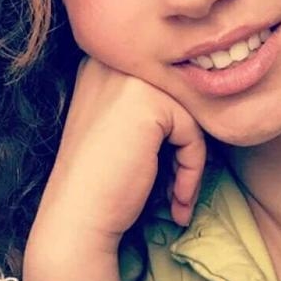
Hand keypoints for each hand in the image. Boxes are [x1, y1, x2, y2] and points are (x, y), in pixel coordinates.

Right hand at [29, 57, 206, 253]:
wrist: (76, 218)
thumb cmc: (100, 183)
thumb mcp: (121, 128)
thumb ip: (150, 105)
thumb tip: (205, 103)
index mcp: (102, 63)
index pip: (163, 88)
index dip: (171, 133)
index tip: (165, 172)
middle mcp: (112, 63)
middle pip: (178, 99)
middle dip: (184, 147)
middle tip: (178, 189)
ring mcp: (129, 79)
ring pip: (189, 116)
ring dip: (191, 163)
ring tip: (178, 198)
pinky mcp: (148, 102)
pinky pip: (193, 133)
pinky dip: (191, 171)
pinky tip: (176, 199)